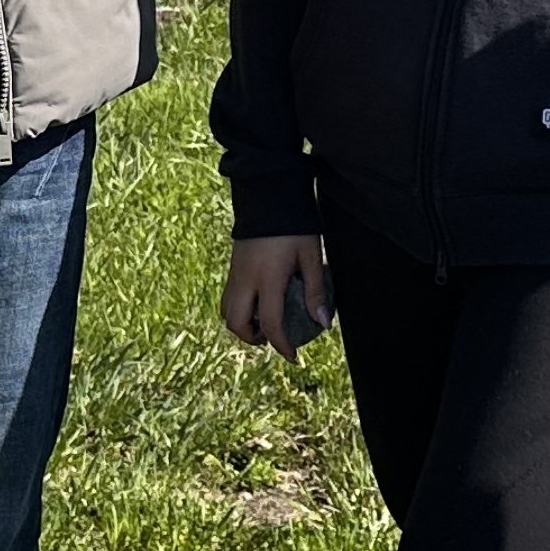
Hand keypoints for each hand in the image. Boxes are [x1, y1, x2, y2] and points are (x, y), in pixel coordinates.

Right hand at [222, 234, 333, 356]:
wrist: (268, 194)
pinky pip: (227, 297)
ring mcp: (234, 273)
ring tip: (263, 324)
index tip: (293, 356)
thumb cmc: (294, 225)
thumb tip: (323, 323)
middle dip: (252, 339)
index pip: (270, 323)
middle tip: (273, 339)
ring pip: (226, 312)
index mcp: (268, 278)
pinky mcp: (232, 266)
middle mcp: (245, 279)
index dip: (281, 345)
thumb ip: (315, 291)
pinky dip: (238, 309)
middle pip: (236, 324)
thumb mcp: (311, 256)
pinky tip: (258, 303)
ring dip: (242, 325)